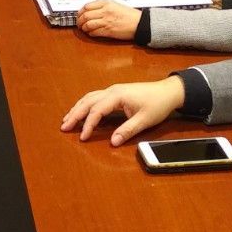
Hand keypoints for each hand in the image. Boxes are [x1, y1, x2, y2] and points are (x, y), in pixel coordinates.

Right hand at [60, 77, 185, 145]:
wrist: (168, 92)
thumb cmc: (157, 104)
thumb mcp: (144, 120)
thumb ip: (127, 130)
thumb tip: (113, 142)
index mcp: (117, 96)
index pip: (97, 111)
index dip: (88, 125)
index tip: (82, 137)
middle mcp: (112, 91)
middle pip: (88, 102)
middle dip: (75, 114)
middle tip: (64, 127)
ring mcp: (113, 90)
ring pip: (89, 98)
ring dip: (77, 108)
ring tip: (67, 120)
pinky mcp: (115, 93)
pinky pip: (95, 97)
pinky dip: (85, 105)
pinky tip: (81, 111)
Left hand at [77, 0, 140, 40]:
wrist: (140, 23)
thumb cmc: (130, 15)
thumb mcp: (116, 5)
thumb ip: (103, 6)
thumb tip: (91, 10)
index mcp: (107, 3)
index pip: (87, 6)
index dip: (80, 12)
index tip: (79, 15)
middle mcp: (105, 11)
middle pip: (85, 15)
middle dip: (79, 21)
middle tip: (79, 23)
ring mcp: (106, 21)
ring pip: (88, 24)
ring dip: (84, 28)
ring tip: (84, 29)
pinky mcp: (108, 31)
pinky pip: (94, 32)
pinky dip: (90, 33)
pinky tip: (91, 33)